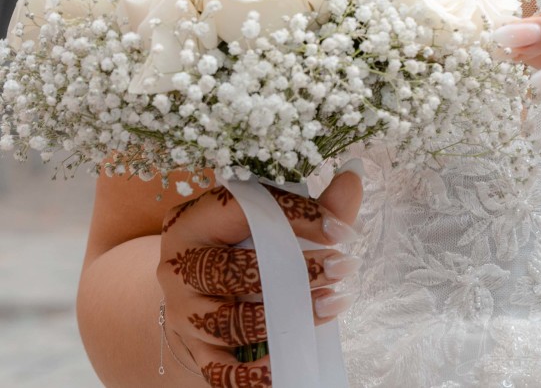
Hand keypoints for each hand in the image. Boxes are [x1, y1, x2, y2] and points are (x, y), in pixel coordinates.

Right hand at [155, 172, 362, 386]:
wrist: (193, 286)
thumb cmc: (241, 242)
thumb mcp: (270, 217)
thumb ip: (314, 204)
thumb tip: (355, 176)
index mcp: (196, 219)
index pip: (248, 211)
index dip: (300, 218)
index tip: (344, 232)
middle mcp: (180, 266)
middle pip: (232, 271)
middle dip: (296, 272)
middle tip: (343, 266)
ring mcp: (184, 311)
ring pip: (228, 322)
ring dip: (286, 318)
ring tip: (334, 304)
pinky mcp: (194, 349)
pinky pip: (223, 370)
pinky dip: (257, 372)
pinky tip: (294, 359)